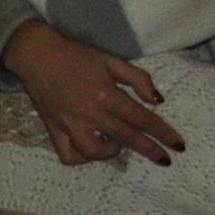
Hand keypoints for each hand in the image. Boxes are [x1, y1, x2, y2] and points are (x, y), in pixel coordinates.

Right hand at [7, 21, 180, 166]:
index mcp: (105, 94)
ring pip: (94, 152)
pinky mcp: (53, 129)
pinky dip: (82, 157)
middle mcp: (88, 113)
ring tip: (117, 144)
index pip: (141, 118)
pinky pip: (68, 155)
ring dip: (111, 153)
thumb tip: (158, 100)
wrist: (37, 55)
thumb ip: (138, 79)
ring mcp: (69, 124)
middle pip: (126, 138)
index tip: (177, 145)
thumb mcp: (111, 60)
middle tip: (165, 160)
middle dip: (149, 150)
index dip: (162, 133)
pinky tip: (91, 148)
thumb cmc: (76, 55)